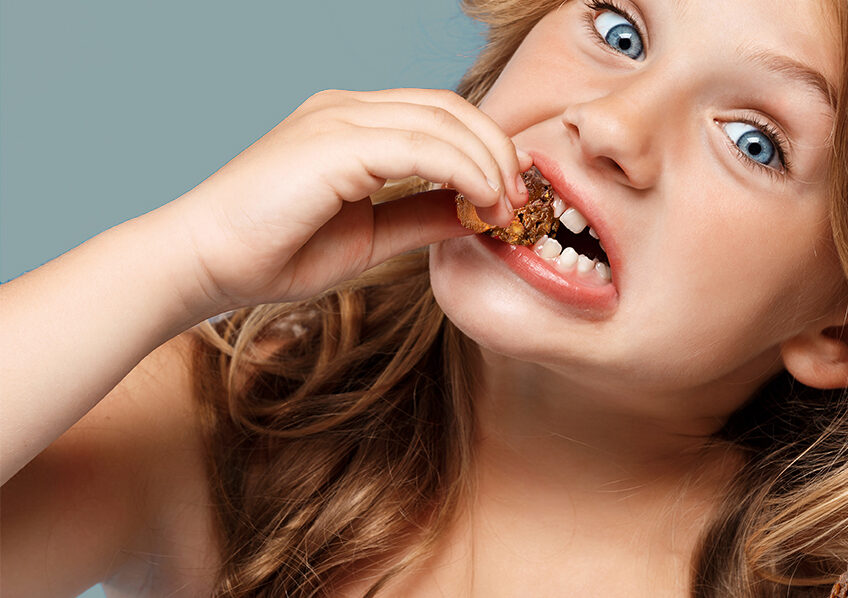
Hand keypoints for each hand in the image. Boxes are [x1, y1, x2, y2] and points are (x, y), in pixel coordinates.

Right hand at [156, 87, 531, 317]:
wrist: (202, 266)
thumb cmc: (273, 254)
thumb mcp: (370, 236)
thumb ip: (421, 217)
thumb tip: (477, 215)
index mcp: (350, 124)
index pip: (438, 114)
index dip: (485, 147)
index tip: (513, 193)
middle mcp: (345, 110)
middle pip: (449, 109)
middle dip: (497, 151)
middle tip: (522, 200)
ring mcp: (337, 120)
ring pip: (442, 121)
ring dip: (488, 164)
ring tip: (508, 208)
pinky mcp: (333, 143)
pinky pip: (421, 146)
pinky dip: (463, 172)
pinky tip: (481, 204)